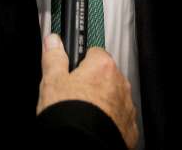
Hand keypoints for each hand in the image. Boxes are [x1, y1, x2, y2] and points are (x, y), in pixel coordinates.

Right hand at [38, 34, 137, 148]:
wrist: (81, 143)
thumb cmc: (68, 114)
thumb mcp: (52, 82)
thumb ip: (54, 58)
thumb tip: (53, 41)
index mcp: (102, 67)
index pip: (94, 52)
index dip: (80, 62)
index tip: (72, 71)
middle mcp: (120, 84)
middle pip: (105, 75)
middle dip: (92, 82)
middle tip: (73, 95)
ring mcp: (126, 107)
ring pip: (114, 97)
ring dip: (102, 101)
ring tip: (81, 112)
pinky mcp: (129, 128)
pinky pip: (119, 119)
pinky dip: (109, 120)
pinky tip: (93, 124)